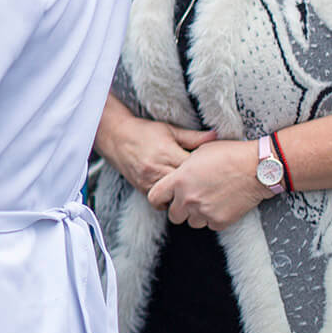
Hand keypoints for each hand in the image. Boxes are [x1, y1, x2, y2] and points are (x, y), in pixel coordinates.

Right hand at [96, 107, 215, 193]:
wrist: (116, 137)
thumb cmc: (143, 131)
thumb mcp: (169, 130)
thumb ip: (193, 137)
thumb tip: (216, 136)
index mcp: (167, 153)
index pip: (193, 169)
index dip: (207, 171)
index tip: (215, 171)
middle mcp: (157, 170)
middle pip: (186, 186)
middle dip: (198, 187)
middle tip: (209, 185)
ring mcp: (149, 182)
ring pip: (174, 198)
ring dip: (184, 196)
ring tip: (194, 192)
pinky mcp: (143, 189)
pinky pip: (161, 202)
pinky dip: (170, 200)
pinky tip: (177, 195)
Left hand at [147, 141, 272, 230]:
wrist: (257, 168)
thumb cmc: (229, 154)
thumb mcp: (199, 152)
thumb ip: (183, 168)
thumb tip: (178, 174)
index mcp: (179, 180)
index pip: (155, 198)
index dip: (159, 199)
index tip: (165, 199)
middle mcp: (188, 199)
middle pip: (174, 215)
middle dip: (180, 209)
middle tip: (191, 200)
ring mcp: (204, 212)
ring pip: (192, 222)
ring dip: (197, 214)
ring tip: (209, 200)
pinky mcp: (220, 221)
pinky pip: (210, 224)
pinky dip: (214, 217)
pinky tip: (222, 204)